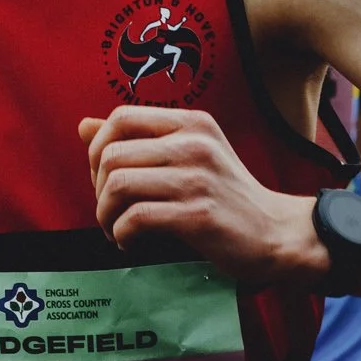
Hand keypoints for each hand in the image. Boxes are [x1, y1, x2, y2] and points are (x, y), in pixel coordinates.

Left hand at [79, 106, 316, 286]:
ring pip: (117, 185)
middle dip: (97, 189)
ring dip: (105, 215)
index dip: (98, 148)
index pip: (120, 117)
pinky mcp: (198, 214)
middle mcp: (194, 143)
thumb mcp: (187, 156)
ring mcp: (197, 178)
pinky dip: (121, 235)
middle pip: (111, 155)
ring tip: (116, 229)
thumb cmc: (226, 196)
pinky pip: (135, 218)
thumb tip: (83, 126)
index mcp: (191, 123)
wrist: (278, 233)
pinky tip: (131, 243)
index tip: (103, 178)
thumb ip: (138, 141)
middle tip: (110, 211)